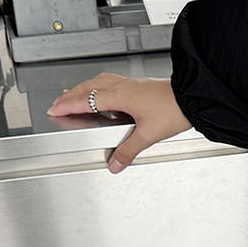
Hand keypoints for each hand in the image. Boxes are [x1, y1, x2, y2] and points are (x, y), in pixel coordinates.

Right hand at [48, 74, 190, 173]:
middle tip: (58, 103)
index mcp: (119, 96)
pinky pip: (110, 82)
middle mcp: (122, 86)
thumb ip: (128, 150)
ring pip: (98, 82)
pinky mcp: (139, 84)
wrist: (192, 96)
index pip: (85, 100)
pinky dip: (98, 86)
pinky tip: (103, 94)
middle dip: (70, 96)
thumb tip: (115, 164)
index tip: (55, 110)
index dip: (68, 106)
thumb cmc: (173, 109)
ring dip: (83, 88)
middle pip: (87, 87)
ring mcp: (130, 83)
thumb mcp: (148, 135)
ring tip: (74, 96)